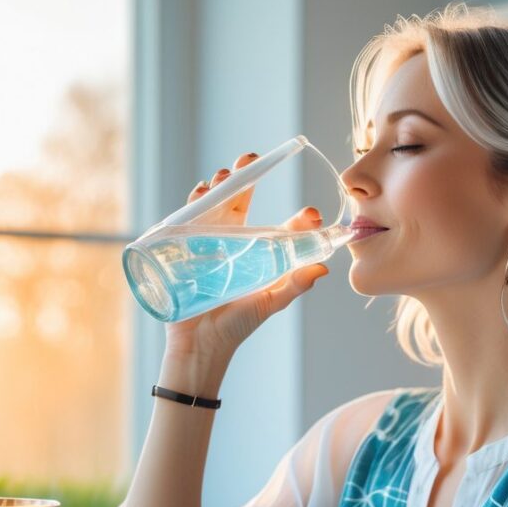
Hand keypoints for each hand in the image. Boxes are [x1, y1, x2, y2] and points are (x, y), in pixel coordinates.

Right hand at [163, 152, 329, 361]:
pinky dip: (195, 200)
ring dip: (219, 184)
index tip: (309, 213)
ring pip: (215, 204)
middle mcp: (235, 244)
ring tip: (226, 174)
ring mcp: (209, 244)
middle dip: (246, 177)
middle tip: (252, 160)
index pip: (280, 229)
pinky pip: (189, 217)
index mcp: (260, 256)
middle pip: (241, 203)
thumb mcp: (268, 303)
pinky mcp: (186, 249)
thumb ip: (293, 286)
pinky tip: (202, 190)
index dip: (295, 218)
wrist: (199, 346)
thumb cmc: (235, 327)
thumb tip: (322, 268)